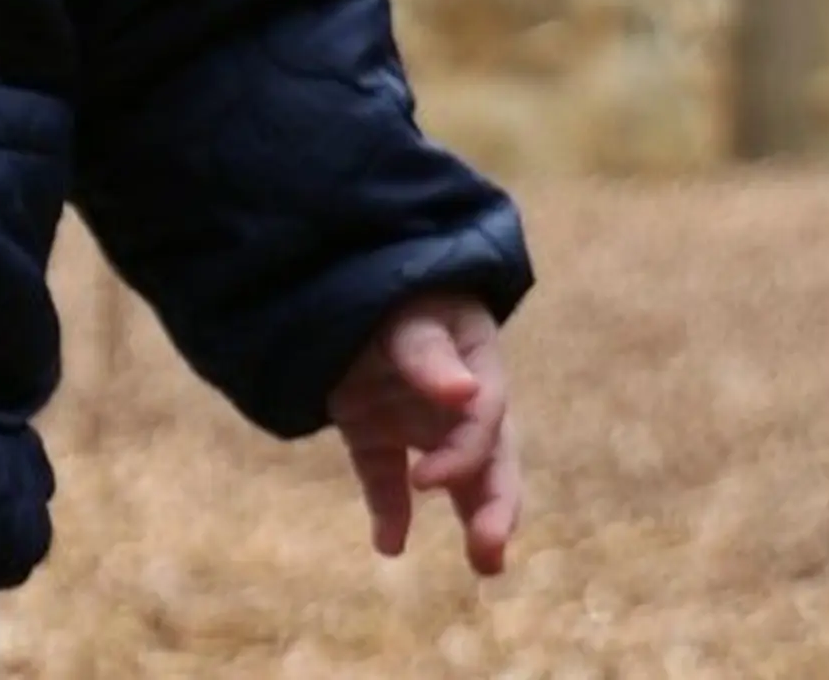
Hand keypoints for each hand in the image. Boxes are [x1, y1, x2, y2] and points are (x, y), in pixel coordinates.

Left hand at [331, 293, 520, 575]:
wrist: (332, 265)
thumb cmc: (388, 283)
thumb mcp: (408, 311)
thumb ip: (428, 352)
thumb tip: (465, 394)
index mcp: (478, 364)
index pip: (483, 420)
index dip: (462, 455)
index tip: (427, 480)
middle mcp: (456, 399)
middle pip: (490, 461)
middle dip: (496, 508)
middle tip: (490, 552)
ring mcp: (414, 415)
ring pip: (452, 476)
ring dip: (470, 517)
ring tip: (483, 564)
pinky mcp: (372, 427)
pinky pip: (385, 476)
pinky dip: (389, 511)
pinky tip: (388, 544)